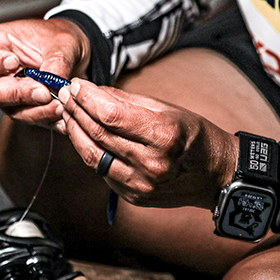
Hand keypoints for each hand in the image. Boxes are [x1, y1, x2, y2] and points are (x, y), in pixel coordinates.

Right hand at [0, 17, 90, 125]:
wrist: (75, 53)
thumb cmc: (58, 38)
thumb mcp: (62, 41)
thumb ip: (56, 60)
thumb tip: (53, 83)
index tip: (13, 62)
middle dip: (14, 93)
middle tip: (42, 91)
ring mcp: (5, 92)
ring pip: (7, 109)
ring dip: (34, 110)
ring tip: (59, 105)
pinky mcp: (21, 108)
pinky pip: (28, 118)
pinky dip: (46, 119)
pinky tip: (62, 117)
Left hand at [57, 79, 238, 210]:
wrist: (214, 174)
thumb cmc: (193, 135)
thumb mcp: (166, 109)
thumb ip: (126, 101)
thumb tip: (92, 92)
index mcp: (164, 136)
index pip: (111, 115)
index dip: (87, 98)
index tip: (76, 83)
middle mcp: (151, 164)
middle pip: (99, 134)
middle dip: (76, 110)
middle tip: (65, 93)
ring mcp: (141, 184)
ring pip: (93, 155)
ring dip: (75, 131)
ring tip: (67, 113)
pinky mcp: (133, 196)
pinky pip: (101, 171)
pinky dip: (88, 150)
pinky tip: (82, 135)